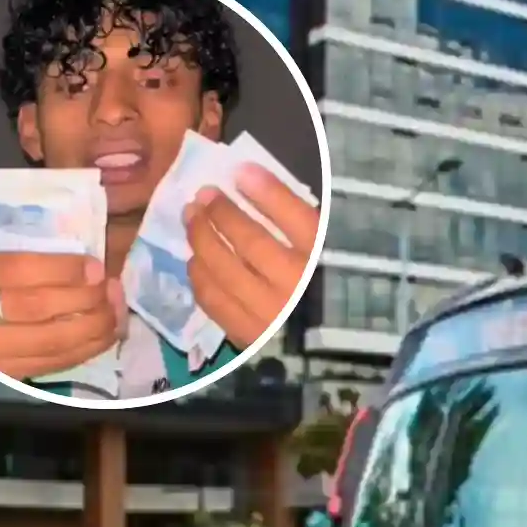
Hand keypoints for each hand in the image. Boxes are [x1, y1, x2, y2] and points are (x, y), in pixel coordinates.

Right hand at [0, 250, 117, 380]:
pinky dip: (87, 348)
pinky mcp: (2, 374)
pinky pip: (53, 363)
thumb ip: (30, 258)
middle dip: (86, 298)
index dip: (66, 270)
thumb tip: (91, 268)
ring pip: (51, 340)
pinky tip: (105, 334)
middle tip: (112, 289)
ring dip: (95, 326)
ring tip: (115, 311)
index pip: (21, 270)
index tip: (97, 268)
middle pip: (38, 307)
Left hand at [185, 164, 319, 349]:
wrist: (334, 355)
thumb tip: (254, 179)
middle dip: (221, 213)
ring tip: (192, 220)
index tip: (241, 171)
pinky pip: (214, 302)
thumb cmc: (331, 293)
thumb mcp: (329, 254)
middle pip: (251, 242)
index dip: (267, 191)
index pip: (297, 219)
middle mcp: (299, 289)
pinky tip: (196, 262)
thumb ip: (301, 222)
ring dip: (201, 240)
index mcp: (329, 264)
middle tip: (202, 196)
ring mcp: (272, 316)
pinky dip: (200, 277)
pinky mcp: (251, 337)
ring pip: (225, 271)